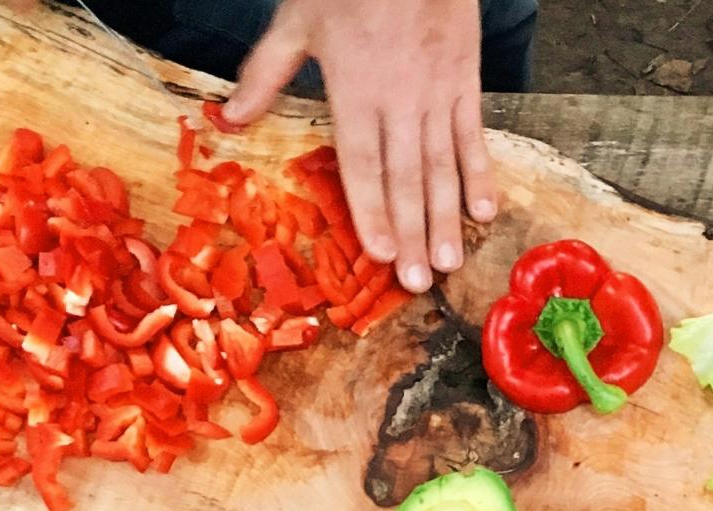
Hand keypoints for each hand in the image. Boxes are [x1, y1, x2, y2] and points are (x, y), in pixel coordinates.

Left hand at [223, 0, 498, 293]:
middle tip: (417, 281)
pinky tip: (483, 212)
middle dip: (411, 232)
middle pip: (406, 177)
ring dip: (446, 218)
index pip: (363, 162)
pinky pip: (474, 138)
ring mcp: (438, 94)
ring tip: (447, 262)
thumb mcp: (298, 18)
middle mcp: (400, 100)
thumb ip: (267, 72)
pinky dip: (480, 175)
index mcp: (355, 87)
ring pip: (442, 166)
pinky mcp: (467, 83)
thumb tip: (230, 119)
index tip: (378, 253)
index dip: (370, 210)